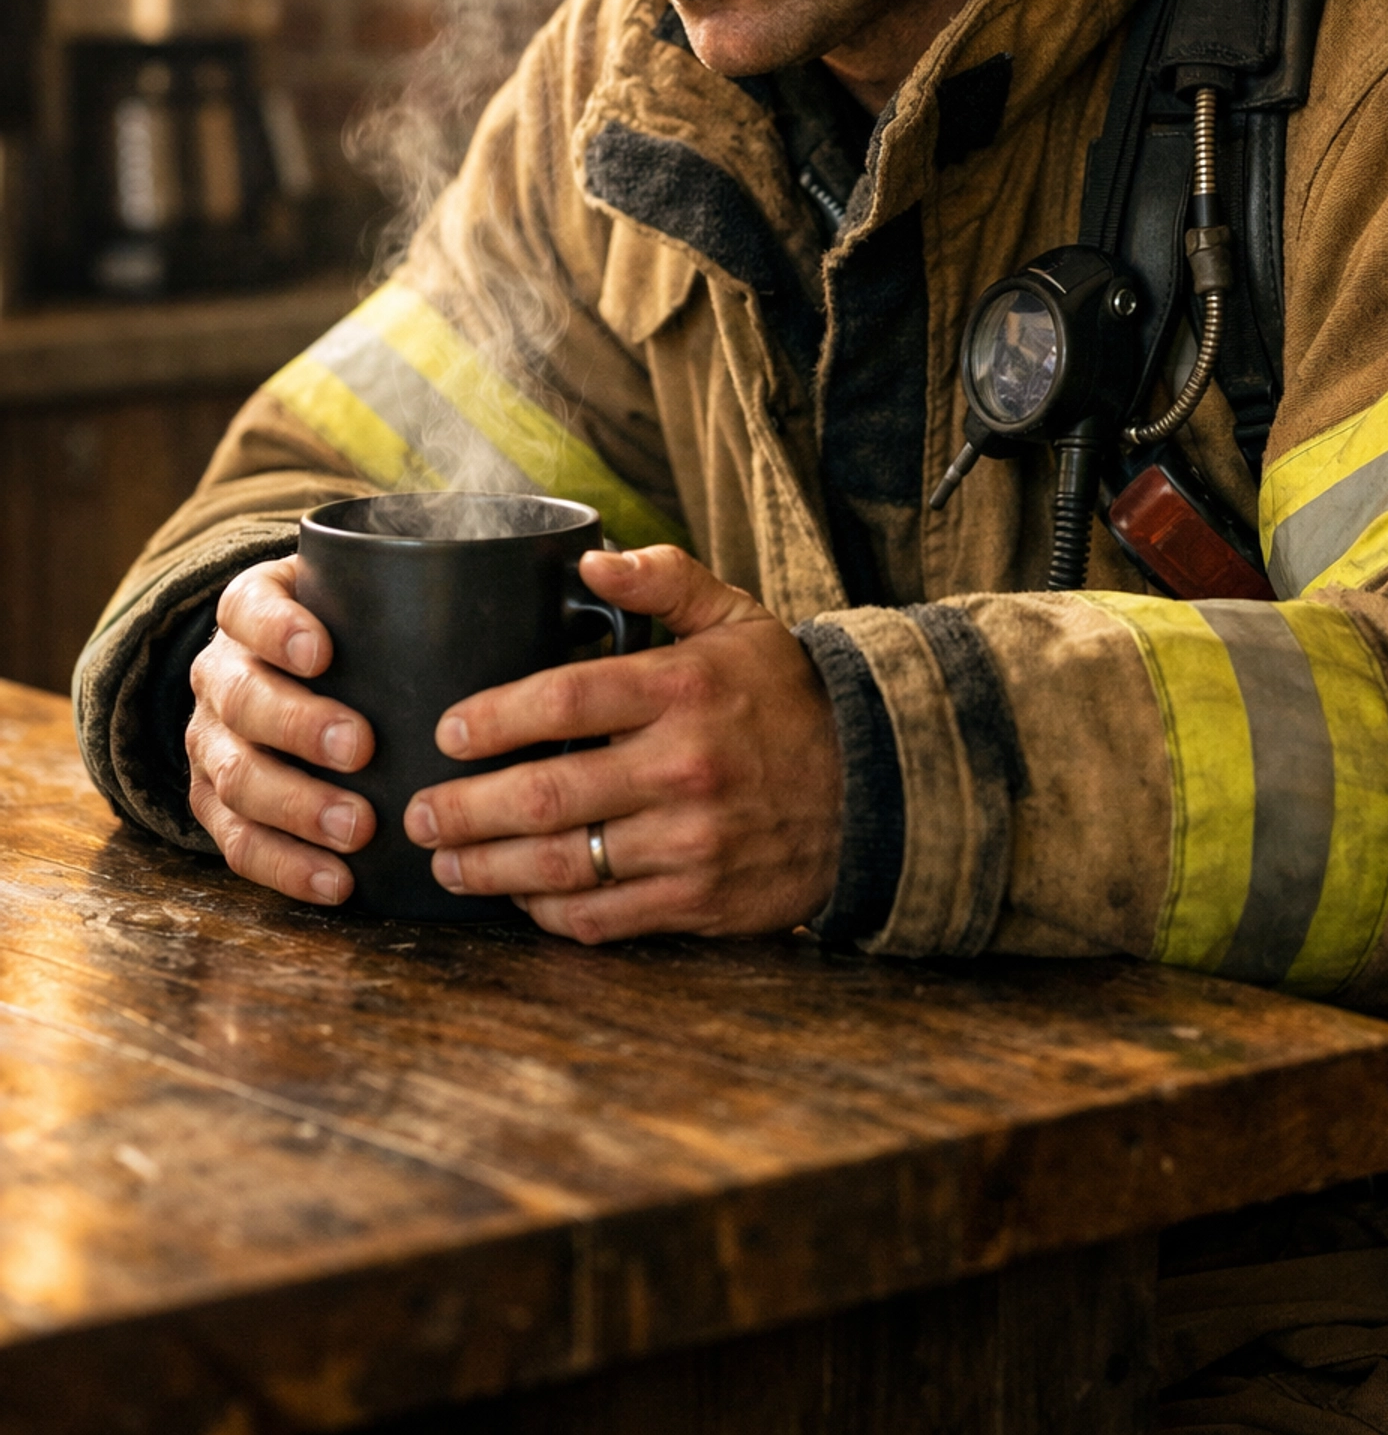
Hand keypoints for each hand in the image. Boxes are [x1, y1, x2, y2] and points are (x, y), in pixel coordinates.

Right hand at [186, 556, 375, 904]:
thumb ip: (409, 600)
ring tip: (357, 829)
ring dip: (297, 807)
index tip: (321, 652)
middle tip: (360, 748)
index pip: (249, 610)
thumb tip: (517, 611)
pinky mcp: (214, 804)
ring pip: (236, 778)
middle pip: (243, 700)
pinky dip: (287, 866)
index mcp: (250, 614)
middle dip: (299, 726)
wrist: (281, 679)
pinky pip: (238, 843)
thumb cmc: (345, 638)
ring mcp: (211, 743)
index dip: (277, 630)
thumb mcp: (359, 603)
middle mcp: (219, 676)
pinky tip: (336, 881)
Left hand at [403, 546, 841, 941]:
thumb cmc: (788, 695)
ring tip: (446, 862)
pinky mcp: (702, 901)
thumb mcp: (737, 618)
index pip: (563, 700)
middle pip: (545, 795)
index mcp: (683, 689)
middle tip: (418, 812)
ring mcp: (693, 842)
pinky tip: (519, 899)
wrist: (877, 783)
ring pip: (563, 866)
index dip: (492, 718)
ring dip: (489, 870)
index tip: (447, 732)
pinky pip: (605, 918)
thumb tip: (590, 561)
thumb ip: (665, 579)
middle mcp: (683, 767)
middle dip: (464, 810)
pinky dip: (551, 913)